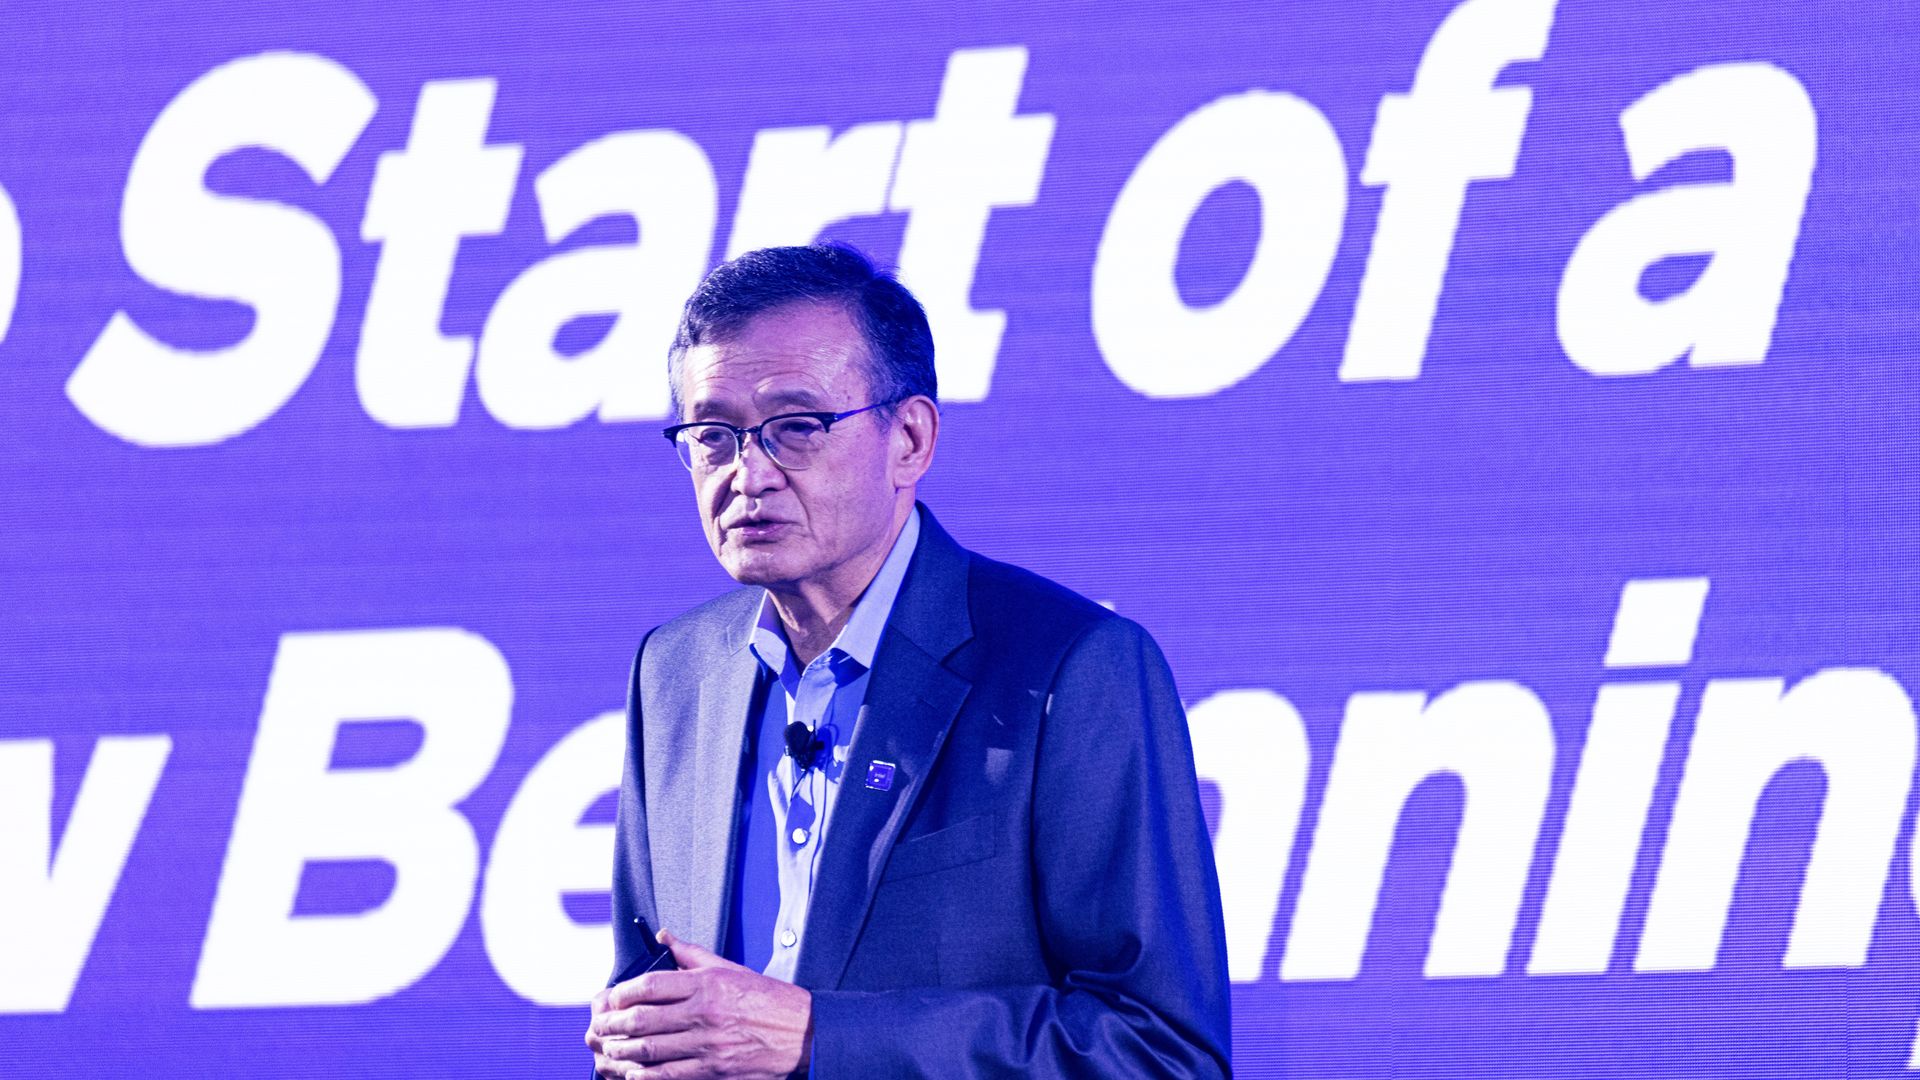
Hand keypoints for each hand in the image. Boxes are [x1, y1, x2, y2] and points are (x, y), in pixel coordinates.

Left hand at [586, 930, 811, 1078]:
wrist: (803, 1033)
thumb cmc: (767, 999)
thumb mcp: (731, 969)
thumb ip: (692, 954)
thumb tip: (662, 936)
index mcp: (707, 983)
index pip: (650, 984)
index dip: (622, 992)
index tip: (610, 997)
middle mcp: (704, 1012)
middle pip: (642, 1018)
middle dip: (613, 1024)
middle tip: (599, 1026)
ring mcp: (707, 1044)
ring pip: (650, 1048)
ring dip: (622, 1050)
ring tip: (608, 1049)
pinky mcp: (714, 1070)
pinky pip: (669, 1075)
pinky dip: (644, 1076)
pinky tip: (631, 1073)